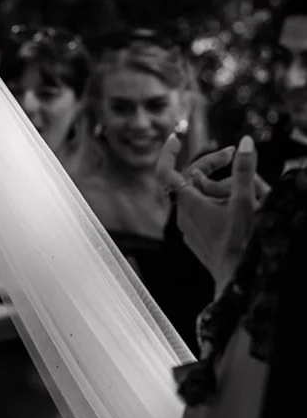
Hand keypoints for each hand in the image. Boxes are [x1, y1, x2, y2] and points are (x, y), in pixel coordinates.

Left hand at [157, 133, 261, 286]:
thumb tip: (243, 141)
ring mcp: (189, 228)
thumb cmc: (240, 243)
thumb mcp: (245, 203)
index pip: (166, 172)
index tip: (175, 137)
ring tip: (251, 190)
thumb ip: (244, 170)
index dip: (168, 153)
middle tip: (234, 154)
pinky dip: (219, 202)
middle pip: (192, 178)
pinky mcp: (197, 238)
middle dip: (213, 163)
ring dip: (222, 186)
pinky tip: (240, 206)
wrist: (235, 280)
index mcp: (189, 204)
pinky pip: (204, 212)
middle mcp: (183, 215)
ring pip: (201, 196)